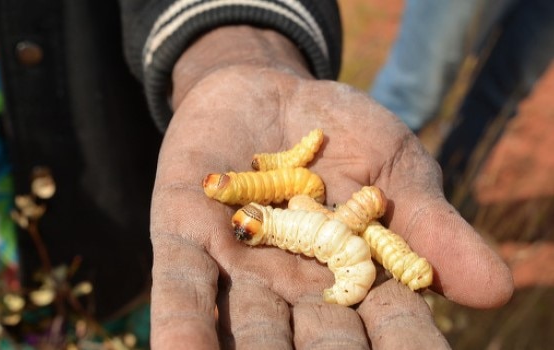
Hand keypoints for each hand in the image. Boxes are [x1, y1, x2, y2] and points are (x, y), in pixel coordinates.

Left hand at [148, 26, 512, 348]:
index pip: (384, 331)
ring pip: (245, 329)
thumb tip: (499, 290)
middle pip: (313, 345)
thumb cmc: (342, 133)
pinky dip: (183, 323)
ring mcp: (236, 265)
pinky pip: (181, 288)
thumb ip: (432, 225)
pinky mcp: (184, 235)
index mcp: (349, 280)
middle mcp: (291, 289)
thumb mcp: (396, 169)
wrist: (269, 89)